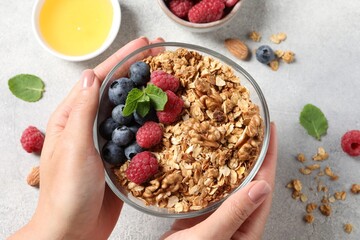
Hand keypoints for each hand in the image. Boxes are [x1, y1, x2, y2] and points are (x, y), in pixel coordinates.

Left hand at [9, 36, 164, 239]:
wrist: (73, 232)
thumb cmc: (66, 194)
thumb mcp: (72, 147)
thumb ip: (83, 111)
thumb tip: (92, 76)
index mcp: (72, 118)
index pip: (99, 80)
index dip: (122, 60)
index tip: (146, 45)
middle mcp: (89, 126)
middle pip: (117, 91)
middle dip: (139, 72)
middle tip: (163, 56)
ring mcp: (106, 142)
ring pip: (130, 111)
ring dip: (148, 95)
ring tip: (170, 81)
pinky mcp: (120, 158)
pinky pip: (138, 135)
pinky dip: (152, 123)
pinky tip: (167, 117)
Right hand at [161, 123, 277, 239]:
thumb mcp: (209, 239)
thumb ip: (233, 214)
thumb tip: (262, 186)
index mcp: (246, 228)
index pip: (263, 185)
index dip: (268, 156)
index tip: (269, 129)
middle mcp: (235, 220)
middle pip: (247, 180)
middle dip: (249, 151)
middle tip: (246, 123)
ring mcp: (217, 218)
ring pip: (226, 181)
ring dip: (227, 157)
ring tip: (224, 133)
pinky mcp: (199, 217)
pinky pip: (207, 188)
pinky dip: (205, 170)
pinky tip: (199, 156)